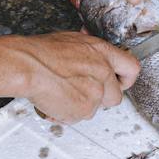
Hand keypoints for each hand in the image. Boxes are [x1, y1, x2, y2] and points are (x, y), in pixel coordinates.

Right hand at [11, 31, 139, 122]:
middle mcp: (103, 73)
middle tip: (82, 92)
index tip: (120, 83)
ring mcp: (95, 94)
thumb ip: (90, 52)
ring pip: (94, 109)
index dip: (125, 79)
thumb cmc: (42, 52)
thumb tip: (93, 54)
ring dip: (80, 105)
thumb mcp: (73, 41)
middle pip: (115, 97)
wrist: (27, 66)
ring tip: (62, 92)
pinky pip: (78, 117)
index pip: (131, 68)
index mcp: (103, 52)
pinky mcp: (83, 110)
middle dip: (101, 98)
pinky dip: (67, 113)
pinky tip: (54, 100)